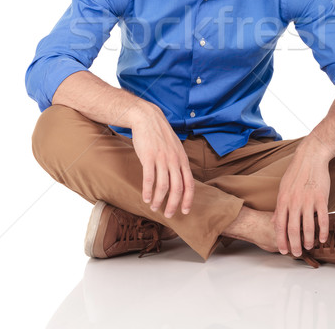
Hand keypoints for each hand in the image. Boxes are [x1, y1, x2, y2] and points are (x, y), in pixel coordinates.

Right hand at [131, 101, 194, 217]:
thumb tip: (180, 179)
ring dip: (159, 200)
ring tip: (153, 207)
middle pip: (177, 188)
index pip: (189, 184)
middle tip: (169, 215)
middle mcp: (174, 160)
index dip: (188, 199)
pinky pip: (149, 179)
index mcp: (182, 159)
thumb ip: (178, 162)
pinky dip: (148, 191)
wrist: (148, 118)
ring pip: (163, 186)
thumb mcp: (175, 148)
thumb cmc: (160, 135)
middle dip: (173, 204)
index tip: (184, 211)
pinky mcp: (148, 157)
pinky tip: (145, 198)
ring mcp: (162, 159)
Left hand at [272, 142, 330, 257]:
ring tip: (308, 246)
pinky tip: (322, 239)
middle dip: (294, 245)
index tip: (283, 250)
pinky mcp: (321, 198)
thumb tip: (273, 221)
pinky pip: (322, 219)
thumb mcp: (283, 188)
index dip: (281, 239)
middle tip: (296, 253)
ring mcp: (308, 200)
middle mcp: (294, 202)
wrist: (310, 158)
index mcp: (283, 200)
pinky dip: (322, 231)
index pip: (280, 225)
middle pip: (293, 229)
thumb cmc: (295, 173)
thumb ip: (279, 206)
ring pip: (308, 227)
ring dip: (308, 240)